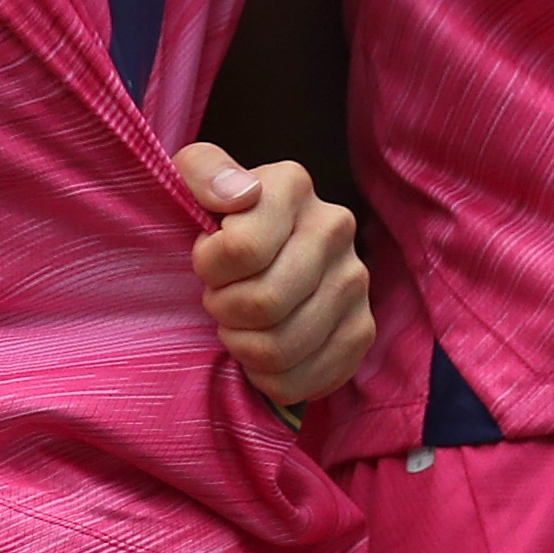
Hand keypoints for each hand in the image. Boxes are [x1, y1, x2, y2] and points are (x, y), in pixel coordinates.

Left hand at [180, 142, 371, 412]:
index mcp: (291, 186)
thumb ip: (202, 171)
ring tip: (238, 324)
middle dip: (224, 309)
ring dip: (243, 346)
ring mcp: (355, 281)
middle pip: (264, 303)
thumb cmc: (213, 221)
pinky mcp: (362, 330)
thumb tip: (238, 195)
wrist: (255, 256)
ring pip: (281, 348)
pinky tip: (260, 353)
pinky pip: (304, 381)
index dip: (209, 266)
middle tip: (218, 299)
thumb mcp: (191, 180)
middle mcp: (335, 227)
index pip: (243, 248)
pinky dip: (268, 378)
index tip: (206, 259)